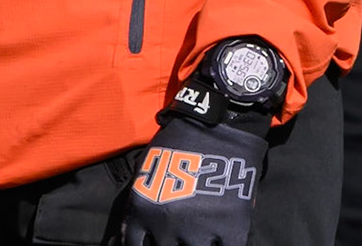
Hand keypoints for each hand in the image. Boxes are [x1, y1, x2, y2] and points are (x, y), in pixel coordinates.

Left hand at [121, 116, 265, 245]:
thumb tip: (132, 234)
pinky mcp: (230, 228)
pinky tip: (219, 239)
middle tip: (179, 235)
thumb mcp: (147, 170)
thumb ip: (141, 204)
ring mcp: (199, 229)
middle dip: (169, 244)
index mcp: (143, 208)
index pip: (135, 245)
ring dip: (194, 245)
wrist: (216, 126)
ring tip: (198, 235)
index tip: (153, 242)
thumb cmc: (178, 144)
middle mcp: (166, 224)